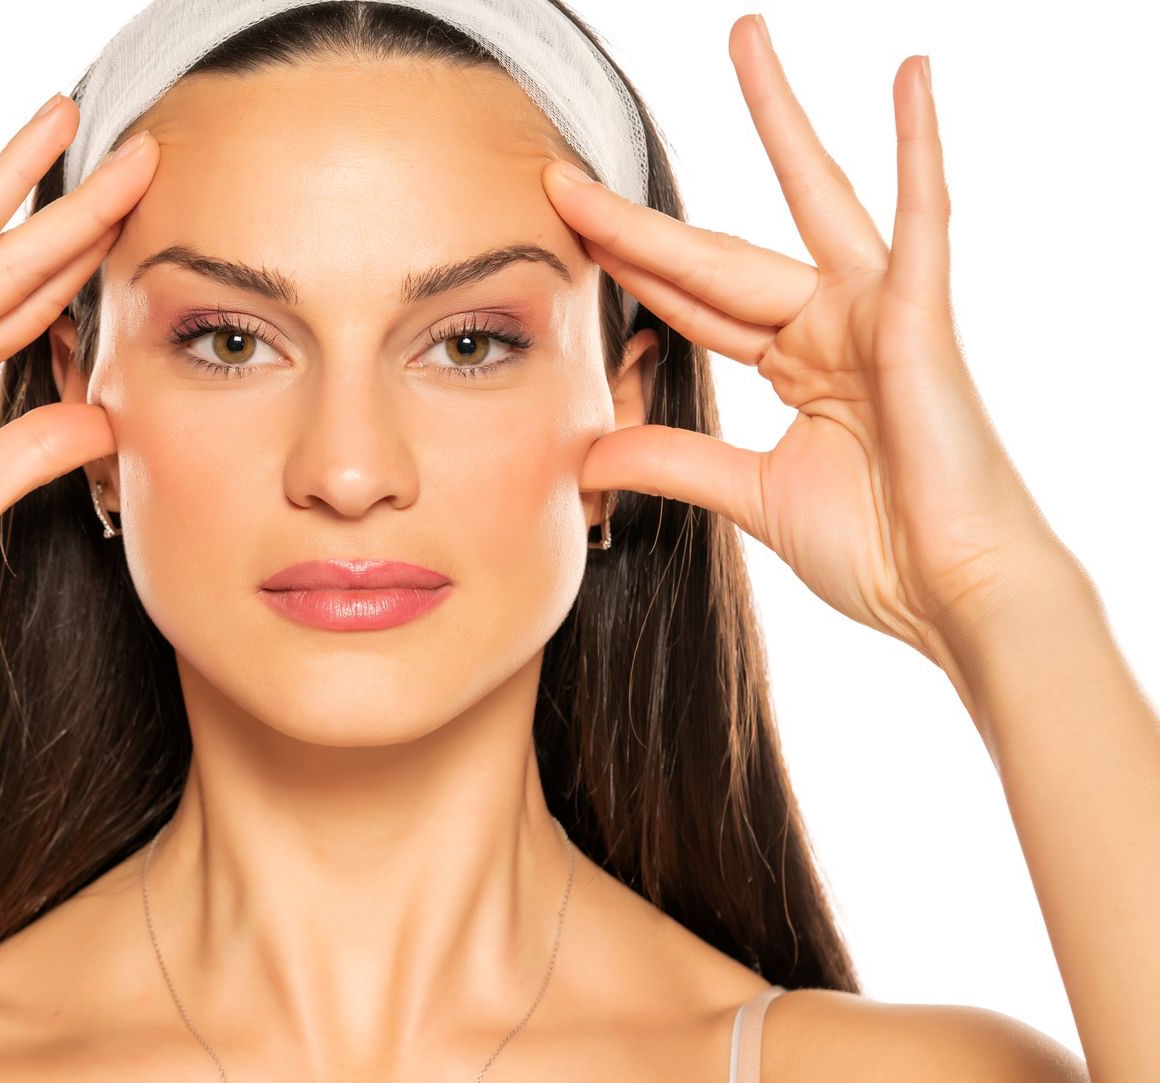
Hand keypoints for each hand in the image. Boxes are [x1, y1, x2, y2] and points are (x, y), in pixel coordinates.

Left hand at [543, 14, 1075, 666]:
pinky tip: (909, 78)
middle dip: (639, 216)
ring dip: (779, 118)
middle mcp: (831, 325)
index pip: (689, 300)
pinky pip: (921, 220)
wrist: (951, 596)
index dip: (624, 266)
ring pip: (808, 203)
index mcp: (795, 364)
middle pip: (716, 253)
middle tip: (569, 163)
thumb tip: (594, 453)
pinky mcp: (922, 319)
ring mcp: (877, 314)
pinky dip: (918, 150)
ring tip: (744, 41)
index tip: (560, 229)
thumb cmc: (880, 550)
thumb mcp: (750, 497)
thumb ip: (676, 463)